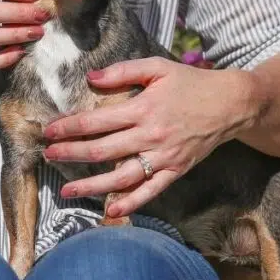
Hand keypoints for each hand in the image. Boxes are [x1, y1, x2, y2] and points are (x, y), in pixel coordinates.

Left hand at [41, 57, 261, 217]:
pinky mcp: (175, 170)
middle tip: (48, 156)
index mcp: (143, 109)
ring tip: (67, 191)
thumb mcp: (157, 68)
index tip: (49, 131)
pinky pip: (150, 191)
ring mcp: (163, 157)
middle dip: (71, 154)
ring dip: (91, 185)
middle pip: (102, 150)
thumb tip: (90, 78)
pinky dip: (130, 203)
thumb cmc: (191, 83)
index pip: (96, 121)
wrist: (231, 104)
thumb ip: (122, 71)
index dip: (69, 127)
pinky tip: (110, 211)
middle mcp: (150, 136)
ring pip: (121, 176)